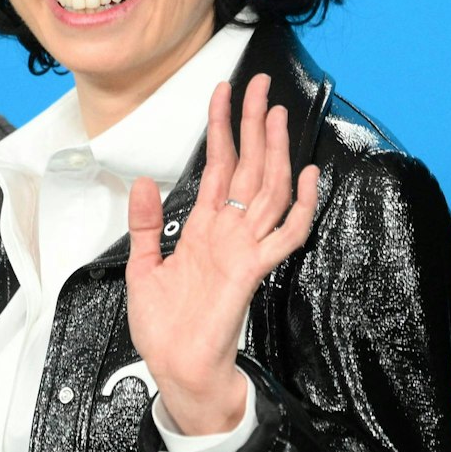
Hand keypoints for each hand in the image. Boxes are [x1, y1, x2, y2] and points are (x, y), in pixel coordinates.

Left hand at [126, 74, 320, 435]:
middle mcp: (228, 231)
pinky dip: (300, 206)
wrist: (174, 367)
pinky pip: (285, 235)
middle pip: (248, 166)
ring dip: (273, 151)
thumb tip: (142, 181)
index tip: (224, 91)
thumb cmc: (164, 326)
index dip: (221, 127)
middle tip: (260, 84)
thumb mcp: (142, 267)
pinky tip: (307, 175)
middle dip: (254, 124)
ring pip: (267, 189)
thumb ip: (146, 224)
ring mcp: (243, 248)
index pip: (218, 165)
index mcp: (203, 227)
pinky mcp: (251, 270)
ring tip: (276, 113)